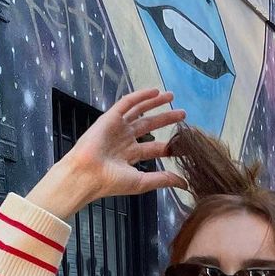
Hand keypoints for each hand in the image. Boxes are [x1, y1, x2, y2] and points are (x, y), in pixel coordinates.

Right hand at [28, 89, 187, 217]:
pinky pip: (127, 103)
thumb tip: (184, 184)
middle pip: (150, 126)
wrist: (88, 174)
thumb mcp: (142, 182)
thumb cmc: (111, 181)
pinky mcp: (110, 117)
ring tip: (172, 96)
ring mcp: (118, 128)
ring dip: (156, 103)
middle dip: (166, 119)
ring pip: (140, 112)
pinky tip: (155, 91)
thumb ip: (163, 180)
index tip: (187, 143)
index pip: (155, 148)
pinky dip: (141, 96)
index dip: (170, 145)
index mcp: (131, 156)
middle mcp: (125, 140)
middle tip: (183, 114)